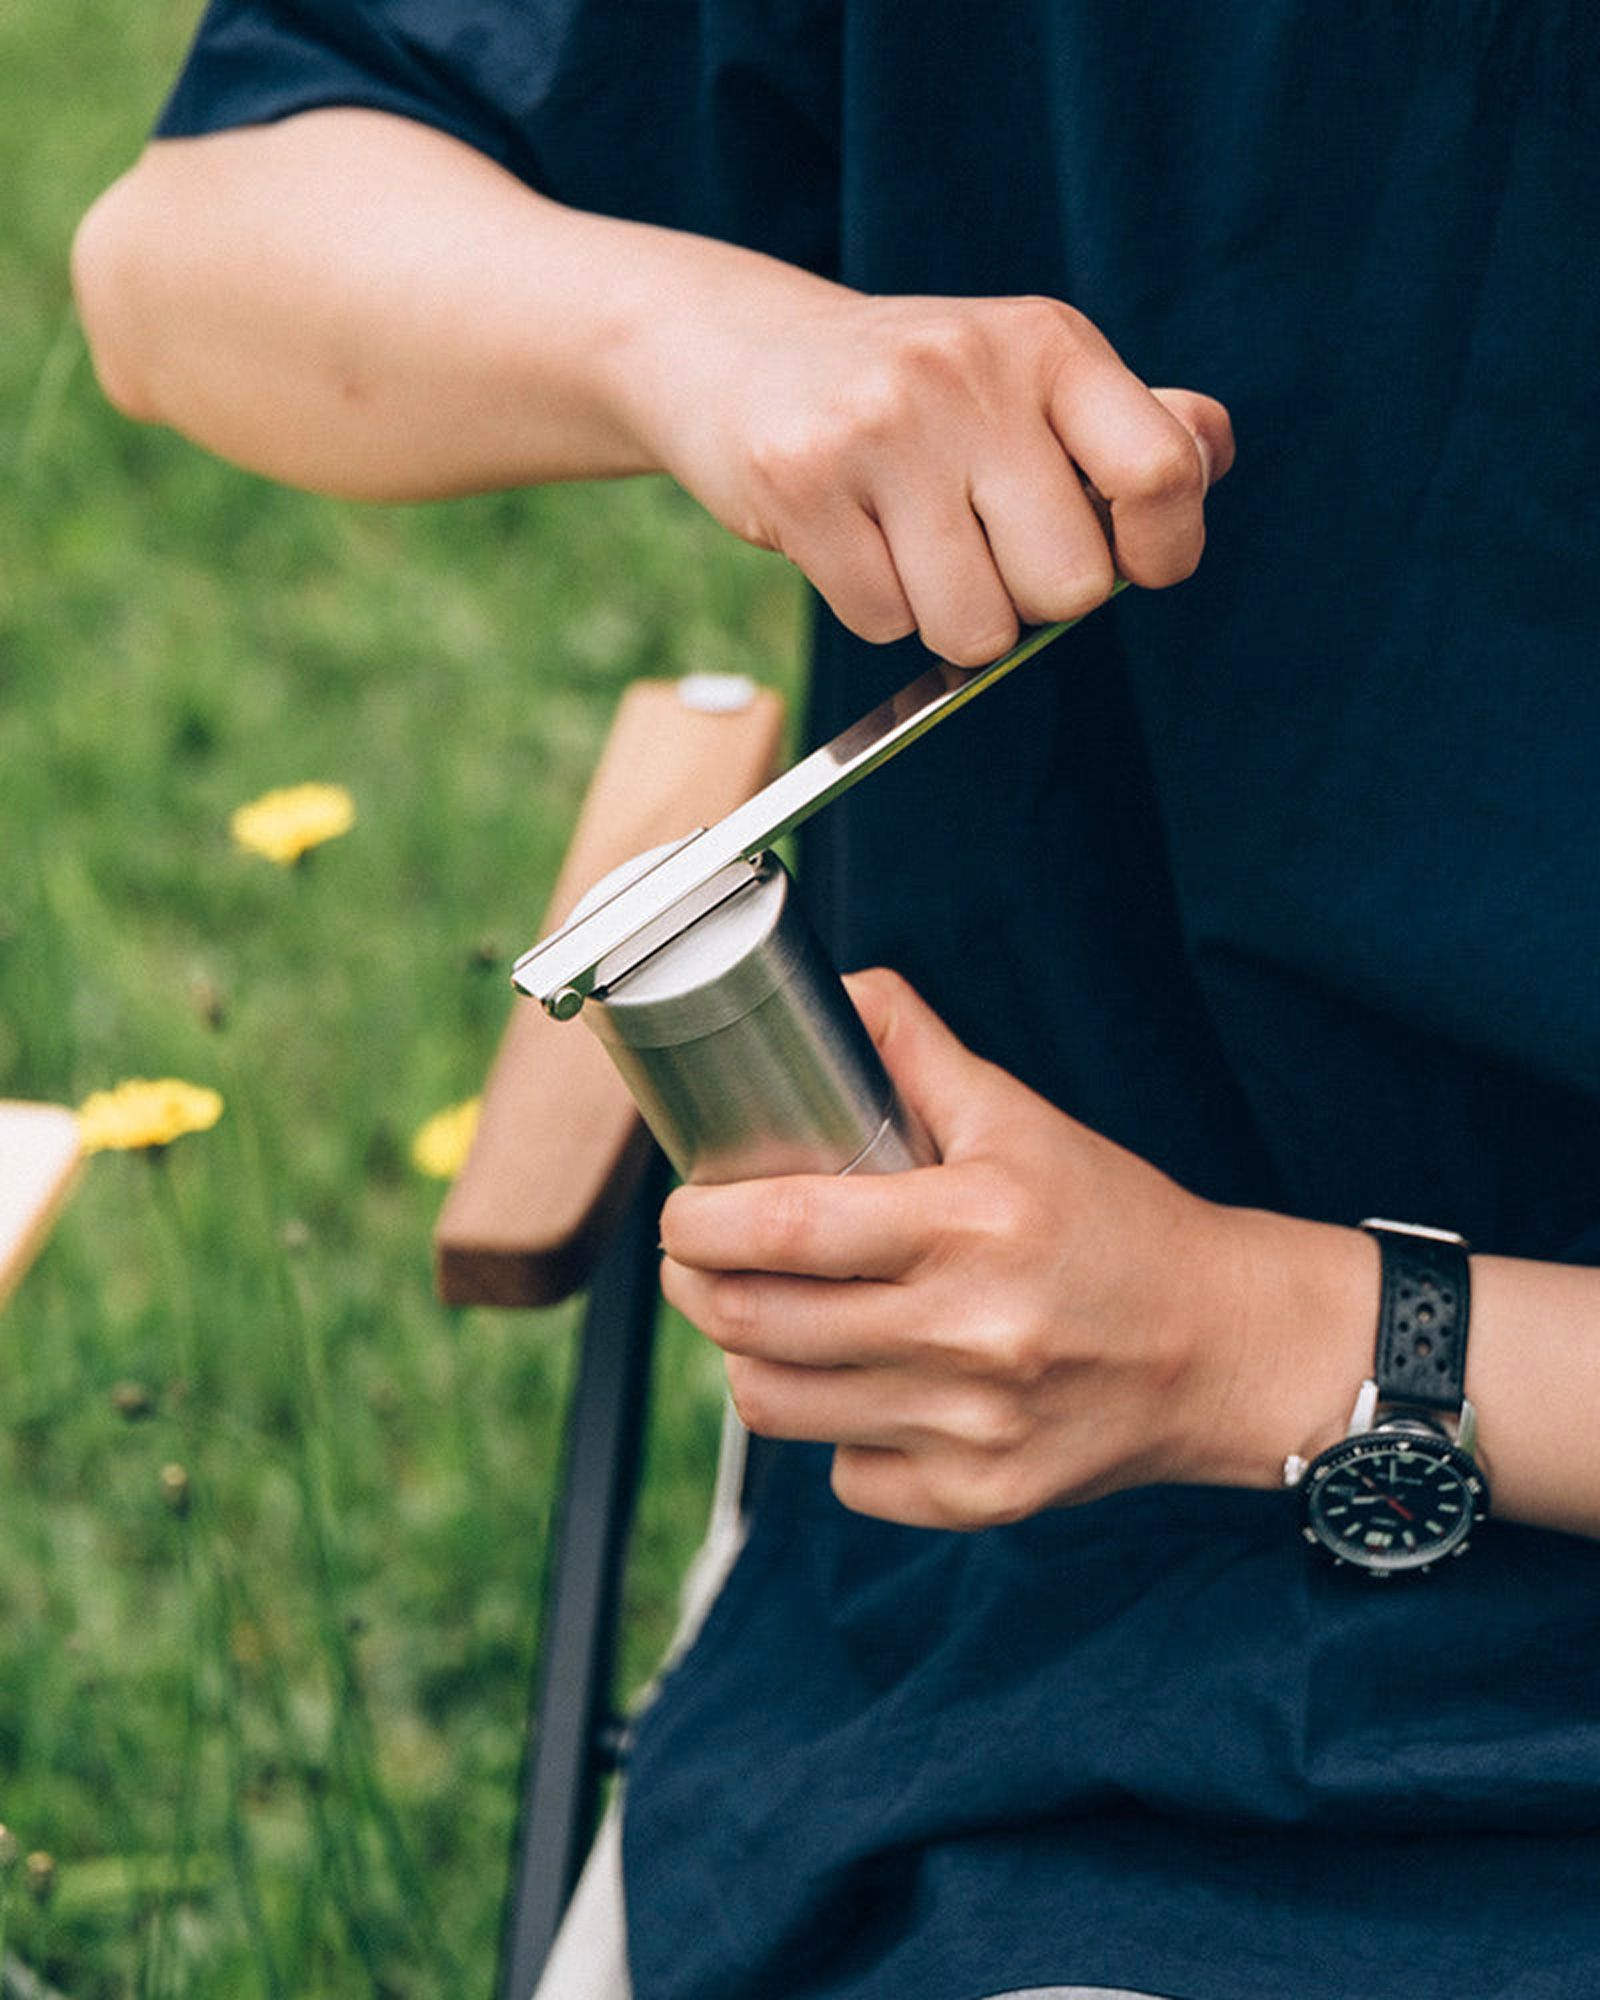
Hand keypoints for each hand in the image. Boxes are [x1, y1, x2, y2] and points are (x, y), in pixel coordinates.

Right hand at [630, 284, 1234, 664]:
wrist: (741, 349)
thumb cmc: (917, 390)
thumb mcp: (1028, 374)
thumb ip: (1132, 426)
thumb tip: (1204, 461)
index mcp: (1049, 344)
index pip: (1163, 473)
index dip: (1164, 549)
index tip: (1135, 559)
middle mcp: (970, 373)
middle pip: (1069, 588)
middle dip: (1033, 600)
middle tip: (988, 549)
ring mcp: (881, 427)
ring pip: (974, 627)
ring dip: (951, 618)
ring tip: (916, 547)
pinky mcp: (801, 483)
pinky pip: (883, 621)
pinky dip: (876, 607)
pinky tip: (854, 541)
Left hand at [660, 969, 1370, 1529]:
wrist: (1222, 1346)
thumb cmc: (1115, 1221)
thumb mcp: (1021, 1118)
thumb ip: (917, 1050)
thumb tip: (837, 995)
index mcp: (971, 1224)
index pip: (784, 1226)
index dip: (700, 1221)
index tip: (682, 1209)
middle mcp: (968, 1333)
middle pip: (755, 1324)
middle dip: (695, 1286)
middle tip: (697, 1260)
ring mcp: (970, 1428)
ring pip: (776, 1406)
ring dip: (748, 1357)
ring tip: (766, 1319)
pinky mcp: (978, 1498)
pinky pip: (844, 1473)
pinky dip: (834, 1432)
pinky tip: (866, 1387)